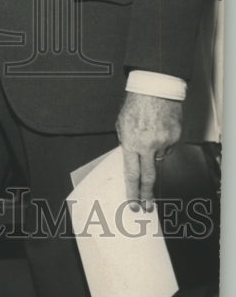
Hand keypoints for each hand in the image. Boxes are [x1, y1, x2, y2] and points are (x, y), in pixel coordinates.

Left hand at [116, 92, 182, 209]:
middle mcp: (148, 146)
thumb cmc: (135, 105)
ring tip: (149, 135)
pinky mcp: (175, 138)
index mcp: (131, 143)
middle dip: (146, 195)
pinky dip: (163, 142)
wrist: (155, 89)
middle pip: (148, 177)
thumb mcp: (122, 125)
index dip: (132, 192)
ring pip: (158, 158)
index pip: (131, 174)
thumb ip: (127, 143)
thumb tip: (132, 159)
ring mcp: (163, 142)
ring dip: (153, 153)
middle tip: (147, 207)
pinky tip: (159, 129)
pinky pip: (168, 147)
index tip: (134, 204)